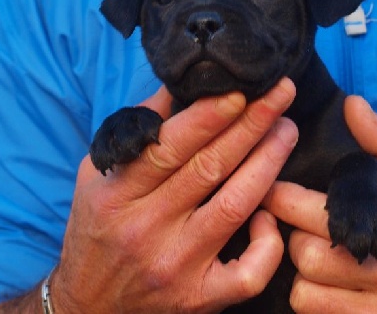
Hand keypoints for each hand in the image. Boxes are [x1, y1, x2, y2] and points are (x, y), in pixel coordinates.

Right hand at [52, 79, 298, 312]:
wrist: (89, 305)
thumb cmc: (98, 230)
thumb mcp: (100, 176)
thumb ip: (139, 132)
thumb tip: (178, 86)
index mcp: (117, 194)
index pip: (169, 146)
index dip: (210, 116)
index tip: (241, 90)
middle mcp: (145, 229)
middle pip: (209, 168)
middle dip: (251, 125)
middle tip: (280, 95)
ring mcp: (175, 266)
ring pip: (234, 207)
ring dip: (268, 163)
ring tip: (287, 129)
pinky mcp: (199, 298)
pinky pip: (248, 272)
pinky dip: (268, 242)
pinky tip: (270, 214)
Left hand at [262, 95, 376, 312]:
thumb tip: (351, 104)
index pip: (323, 215)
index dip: (285, 201)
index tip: (271, 191)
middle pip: (309, 257)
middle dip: (296, 238)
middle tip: (301, 226)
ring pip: (306, 295)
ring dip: (302, 274)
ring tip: (317, 256)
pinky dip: (315, 301)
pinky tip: (329, 285)